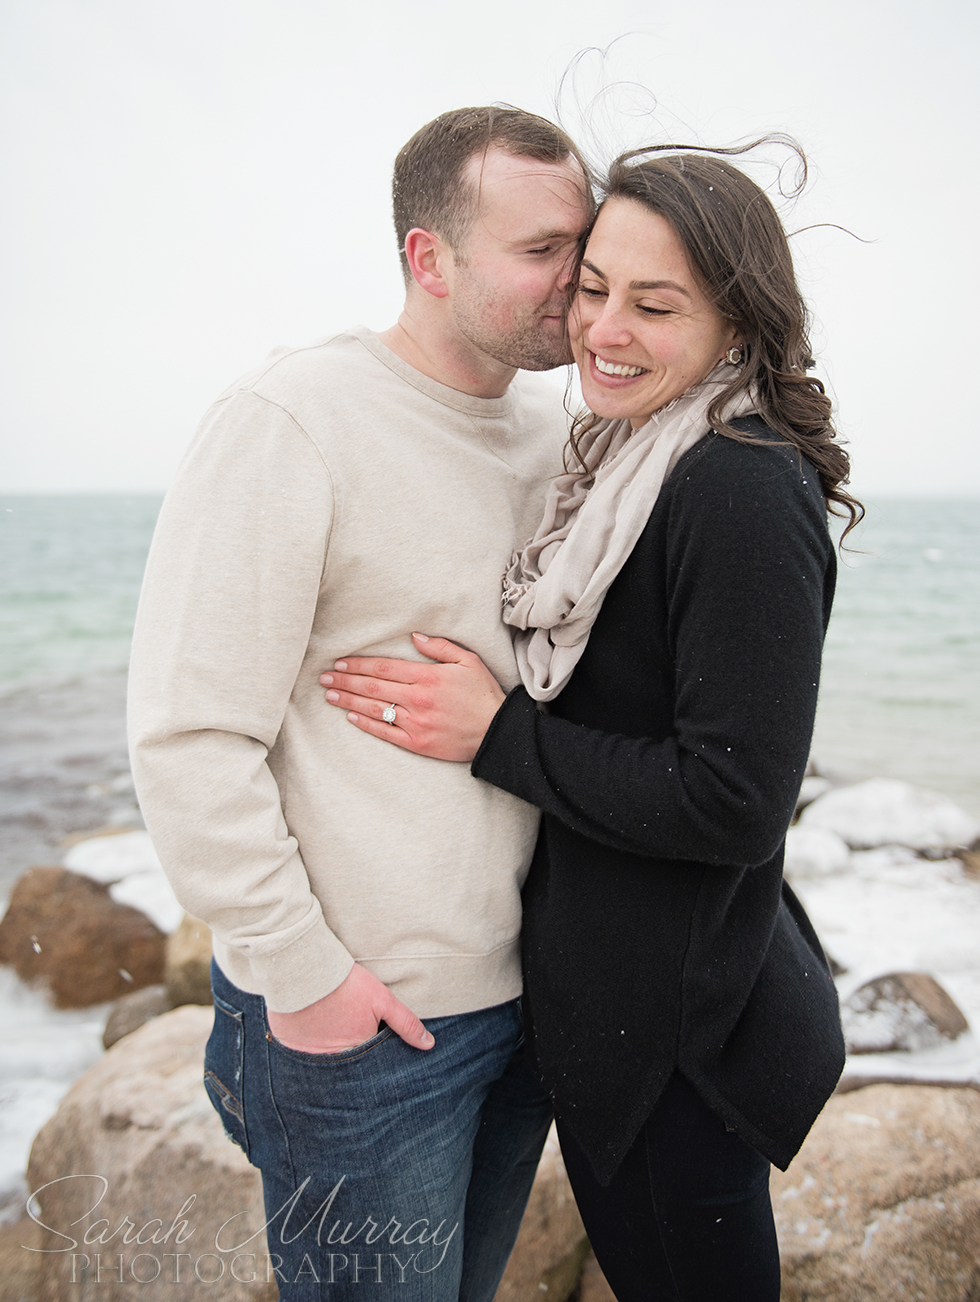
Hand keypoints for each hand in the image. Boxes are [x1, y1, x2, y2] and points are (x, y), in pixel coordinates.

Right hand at [265, 962, 433, 1053]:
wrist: (304, 966)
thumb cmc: (347, 983)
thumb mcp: (382, 999)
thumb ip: (405, 1023)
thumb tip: (428, 1045)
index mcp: (355, 1051)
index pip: (367, 1061)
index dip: (367, 1046)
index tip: (363, 1031)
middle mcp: (329, 1059)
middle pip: (343, 1062)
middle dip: (346, 1052)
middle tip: (343, 1026)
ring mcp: (304, 1054)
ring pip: (319, 1058)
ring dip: (322, 1047)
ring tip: (325, 1024)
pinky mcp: (285, 1042)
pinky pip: (296, 1049)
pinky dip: (301, 1041)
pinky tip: (306, 1024)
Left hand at [320, 633, 505, 762]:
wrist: (497, 732)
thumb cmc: (483, 694)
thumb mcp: (468, 661)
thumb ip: (440, 647)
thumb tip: (414, 636)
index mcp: (427, 677)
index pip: (384, 667)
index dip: (359, 664)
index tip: (340, 661)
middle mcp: (417, 699)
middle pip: (373, 686)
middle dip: (346, 679)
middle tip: (324, 676)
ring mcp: (415, 722)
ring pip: (374, 708)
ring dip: (349, 699)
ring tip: (330, 693)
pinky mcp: (416, 742)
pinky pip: (385, 732)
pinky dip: (366, 723)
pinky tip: (350, 716)